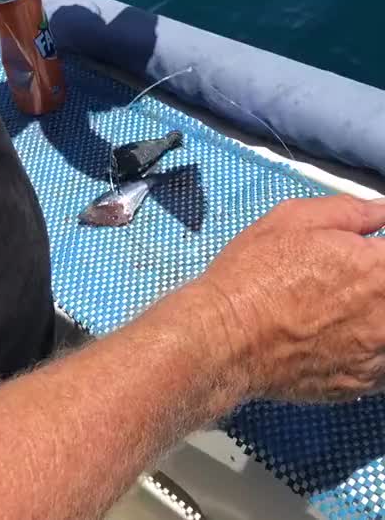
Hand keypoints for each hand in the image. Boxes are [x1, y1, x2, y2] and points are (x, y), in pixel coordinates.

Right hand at [200, 194, 384, 402]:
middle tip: (344, 281)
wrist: (227, 337)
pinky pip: (382, 364)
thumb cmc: (256, 270)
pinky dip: (372, 349)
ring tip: (339, 309)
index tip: (365, 253)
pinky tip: (344, 339)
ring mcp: (378, 355)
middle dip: (376, 284)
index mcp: (378, 268)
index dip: (377, 254)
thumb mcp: (294, 219)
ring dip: (375, 317)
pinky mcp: (363, 385)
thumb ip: (350, 212)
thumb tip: (382, 211)